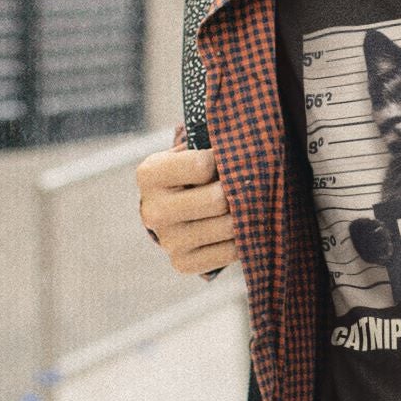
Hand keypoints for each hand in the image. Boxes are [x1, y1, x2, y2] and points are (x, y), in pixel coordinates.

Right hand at [136, 140, 238, 273]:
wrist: (175, 210)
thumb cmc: (192, 172)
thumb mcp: (192, 149)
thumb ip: (212, 141)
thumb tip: (247, 137)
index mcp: (150, 174)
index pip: (202, 166)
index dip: (226, 160)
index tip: (230, 159)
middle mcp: (152, 210)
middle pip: (218, 200)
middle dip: (240, 190)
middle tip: (250, 183)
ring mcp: (167, 241)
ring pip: (228, 227)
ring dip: (248, 214)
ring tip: (250, 203)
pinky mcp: (182, 263)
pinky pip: (230, 251)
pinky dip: (245, 238)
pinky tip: (242, 225)